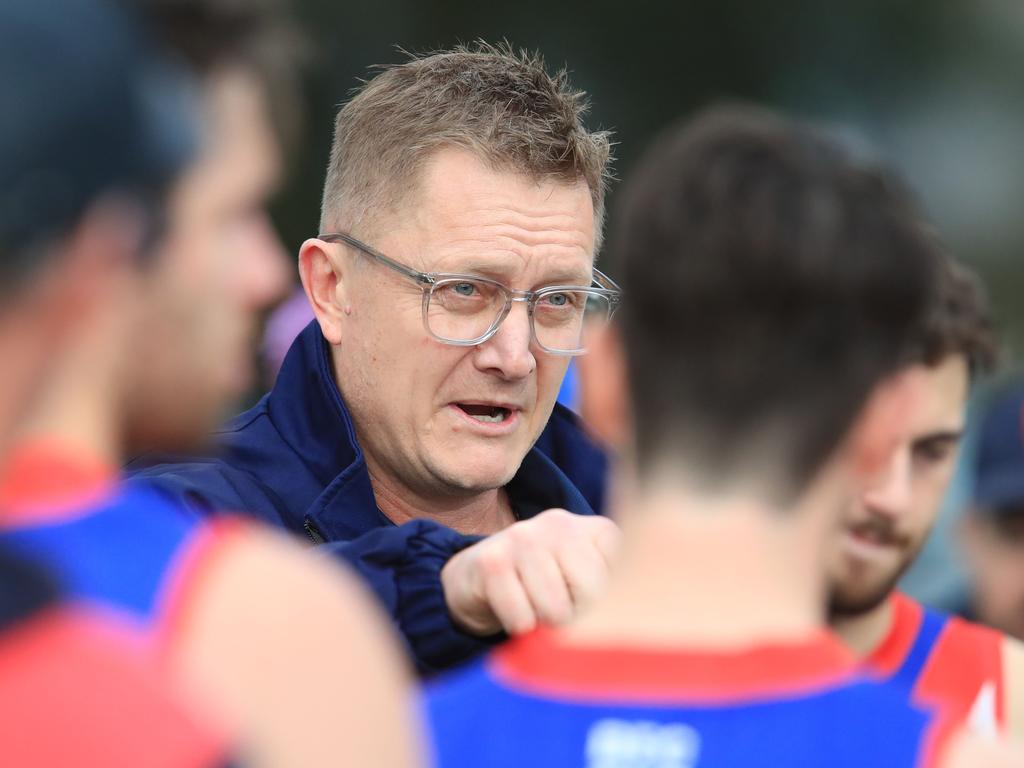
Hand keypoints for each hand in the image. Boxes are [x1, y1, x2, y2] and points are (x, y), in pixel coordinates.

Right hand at [440, 509, 619, 635]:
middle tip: (564, 616)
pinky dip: (520, 629)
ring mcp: (524, 536)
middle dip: (579, 620)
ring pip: (556, 610)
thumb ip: (618, 594)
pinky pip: (521, 618)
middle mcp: (561, 523)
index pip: (626, 579)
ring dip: (547, 628)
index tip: (593, 606)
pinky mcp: (492, 560)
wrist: (480, 578)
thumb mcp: (591, 584)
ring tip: (539, 614)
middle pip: (591, 595)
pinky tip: (516, 613)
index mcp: (597, 529)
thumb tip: (622, 623)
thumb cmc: (549, 587)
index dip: (610, 608)